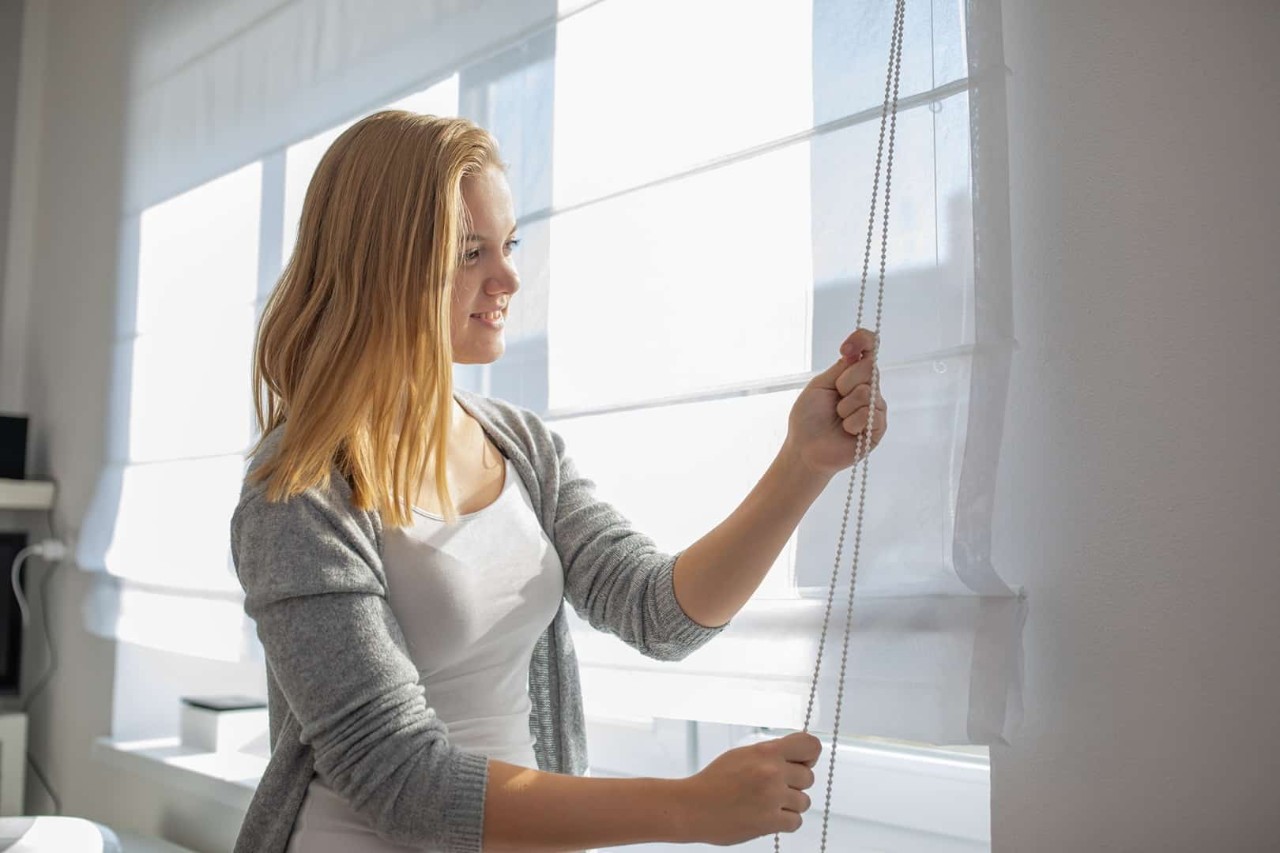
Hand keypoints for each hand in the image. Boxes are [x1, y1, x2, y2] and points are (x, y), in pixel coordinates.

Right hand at [676, 731, 821, 845]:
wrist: (693, 807)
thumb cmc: (714, 781)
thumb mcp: (742, 755)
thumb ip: (771, 754)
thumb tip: (798, 758)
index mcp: (766, 751)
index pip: (810, 746)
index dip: (809, 755)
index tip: (802, 762)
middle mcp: (772, 772)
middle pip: (808, 777)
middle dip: (794, 783)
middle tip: (774, 787)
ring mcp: (772, 798)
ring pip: (804, 801)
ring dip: (790, 804)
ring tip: (768, 803)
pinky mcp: (769, 822)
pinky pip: (796, 822)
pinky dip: (786, 821)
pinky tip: (769, 816)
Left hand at [785, 328, 888, 477]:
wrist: (805, 448)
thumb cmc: (808, 418)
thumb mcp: (819, 385)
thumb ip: (840, 368)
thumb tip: (858, 352)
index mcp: (852, 375)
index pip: (869, 348)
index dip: (862, 341)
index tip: (845, 349)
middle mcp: (867, 388)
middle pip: (869, 368)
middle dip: (845, 382)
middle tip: (835, 398)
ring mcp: (875, 408)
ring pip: (868, 392)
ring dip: (846, 407)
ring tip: (839, 419)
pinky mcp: (878, 428)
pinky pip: (871, 414)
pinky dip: (852, 422)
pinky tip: (847, 431)